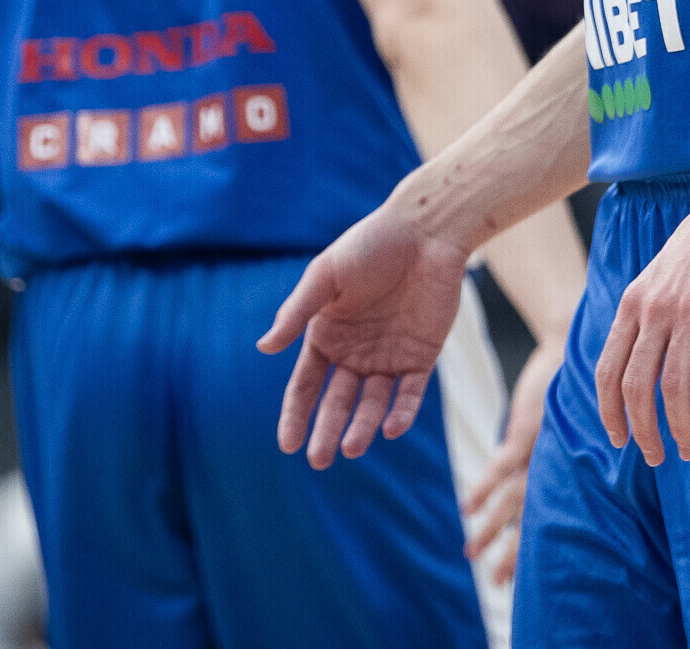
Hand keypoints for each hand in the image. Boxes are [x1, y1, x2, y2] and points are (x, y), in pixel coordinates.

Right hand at [260, 196, 478, 467]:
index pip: (306, 385)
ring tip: (353, 446)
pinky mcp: (422, 355)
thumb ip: (298, 312)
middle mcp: (355, 353)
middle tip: (319, 460)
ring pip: (373, 403)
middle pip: (337, 402)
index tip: (287, 444)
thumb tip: (264, 347)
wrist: (426, 229)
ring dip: (363, 426)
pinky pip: (411, 392)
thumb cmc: (370, 246)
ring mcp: (389, 356)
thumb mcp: (326, 275)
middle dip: (327, 431)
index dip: (295, 415)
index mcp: (326, 335)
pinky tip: (391, 428)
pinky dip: (402, 412)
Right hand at [463, 340, 561, 584]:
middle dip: (513, 551)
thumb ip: (568, 452)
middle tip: (497, 583)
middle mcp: (557, 465)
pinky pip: (502, 466)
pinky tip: (467, 507)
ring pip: (514, 500)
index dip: (540, 545)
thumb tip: (570, 479)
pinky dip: (484, 487)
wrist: (569, 342)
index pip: (556, 515)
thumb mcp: (576, 423)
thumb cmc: (575, 382)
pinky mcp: (525, 429)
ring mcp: (540, 449)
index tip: (524, 574)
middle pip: (533, 517)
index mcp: (570, 467)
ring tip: (472, 554)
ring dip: (492, 527)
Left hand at [592, 185, 689, 464]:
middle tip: (656, 456)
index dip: (608, 409)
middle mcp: (653, 310)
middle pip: (635, 386)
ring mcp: (688, 312)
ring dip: (679, 427)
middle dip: (642, 430)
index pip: (608, 368)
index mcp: (634, 302)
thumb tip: (650, 354)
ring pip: (673, 386)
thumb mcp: (662, 274)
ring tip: (688, 449)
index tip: (617, 438)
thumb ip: (651, 311)